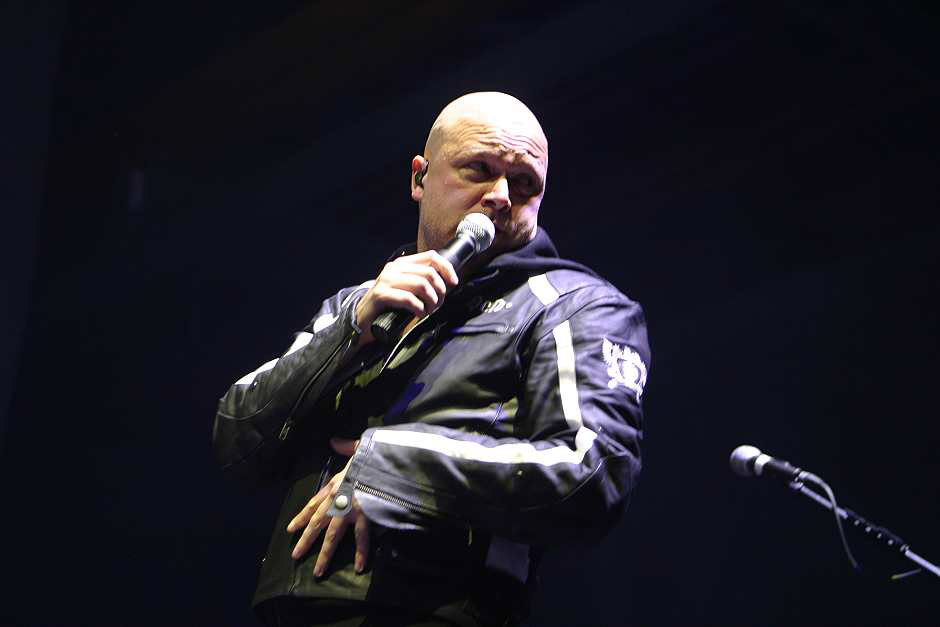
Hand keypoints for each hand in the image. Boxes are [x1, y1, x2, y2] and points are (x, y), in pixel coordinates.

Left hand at [286, 438, 369, 575]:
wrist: (387, 460)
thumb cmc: (374, 454)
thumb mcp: (358, 447)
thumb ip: (346, 447)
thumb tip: (334, 441)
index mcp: (335, 483)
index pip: (314, 502)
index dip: (302, 516)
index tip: (291, 529)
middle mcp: (338, 498)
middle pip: (317, 522)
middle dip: (306, 540)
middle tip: (296, 555)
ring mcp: (350, 508)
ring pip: (333, 535)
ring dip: (325, 554)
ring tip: (318, 571)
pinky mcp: (365, 515)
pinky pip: (362, 538)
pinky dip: (361, 553)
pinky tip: (358, 567)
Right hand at [355, 251, 458, 341]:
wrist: (362, 320)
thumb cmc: (388, 306)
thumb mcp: (406, 289)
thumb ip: (421, 282)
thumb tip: (446, 284)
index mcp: (402, 264)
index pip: (431, 256)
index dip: (447, 268)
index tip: (453, 283)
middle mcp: (394, 268)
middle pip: (429, 273)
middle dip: (440, 291)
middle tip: (438, 305)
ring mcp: (386, 280)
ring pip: (421, 284)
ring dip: (431, 301)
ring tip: (429, 311)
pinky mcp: (381, 295)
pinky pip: (408, 298)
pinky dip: (419, 308)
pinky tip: (419, 314)